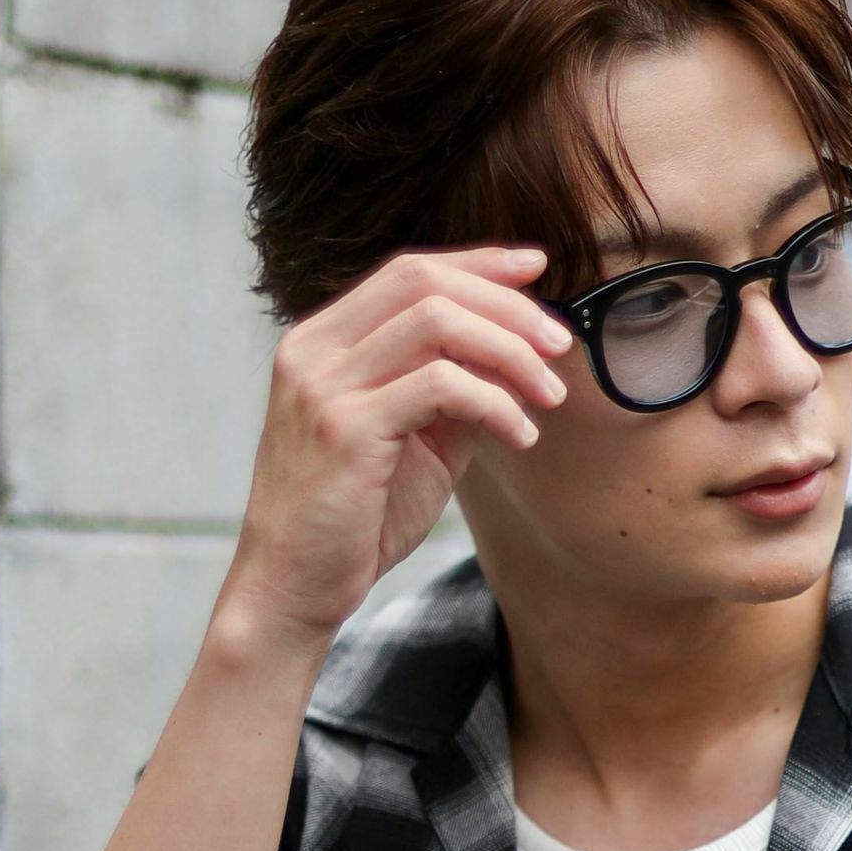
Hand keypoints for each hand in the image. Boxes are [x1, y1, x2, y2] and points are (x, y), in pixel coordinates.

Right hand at [221, 246, 571, 641]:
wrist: (292, 587)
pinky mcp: (345, 429)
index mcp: (323, 341)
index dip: (479, 263)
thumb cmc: (354, 517)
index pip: (407, 272)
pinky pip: (439, 386)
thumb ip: (455, 388)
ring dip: (510, 352)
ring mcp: (324, 386)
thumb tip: (520, 350)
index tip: (537, 269)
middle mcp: (314, 350)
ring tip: (550, 395)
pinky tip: (520, 436)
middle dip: (505, 305)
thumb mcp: (415, 438)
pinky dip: (495, 403)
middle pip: (424, 283)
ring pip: (436, 323)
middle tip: (559, 346)